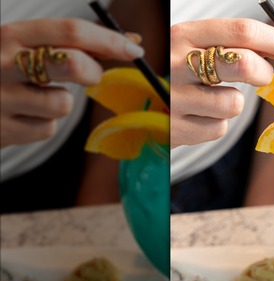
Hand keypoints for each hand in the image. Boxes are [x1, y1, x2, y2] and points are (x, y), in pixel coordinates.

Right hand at [0, 18, 144, 146]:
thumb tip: (127, 43)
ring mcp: (1, 98)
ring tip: (34, 98)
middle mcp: (2, 63)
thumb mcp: (20, 46)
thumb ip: (66, 43)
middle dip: (93, 72)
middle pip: (73, 64)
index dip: (109, 41)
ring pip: (63, 104)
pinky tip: (20, 115)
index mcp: (10, 36)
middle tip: (91, 75)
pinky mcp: (2, 129)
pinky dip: (41, 123)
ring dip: (59, 103)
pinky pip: (47, 129)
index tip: (135, 48)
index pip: (70, 31)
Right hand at [169, 18, 273, 146]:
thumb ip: (239, 43)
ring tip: (209, 99)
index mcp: (182, 35)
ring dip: (232, 103)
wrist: (131, 105)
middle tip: (262, 76)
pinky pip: (219, 129)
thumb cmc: (175, 73)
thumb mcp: (195, 47)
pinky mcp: (175, 129)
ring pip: (235, 104)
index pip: (242, 31)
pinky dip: (215, 124)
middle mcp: (175, 63)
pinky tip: (196, 116)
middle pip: (244, 64)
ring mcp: (174, 99)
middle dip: (265, 72)